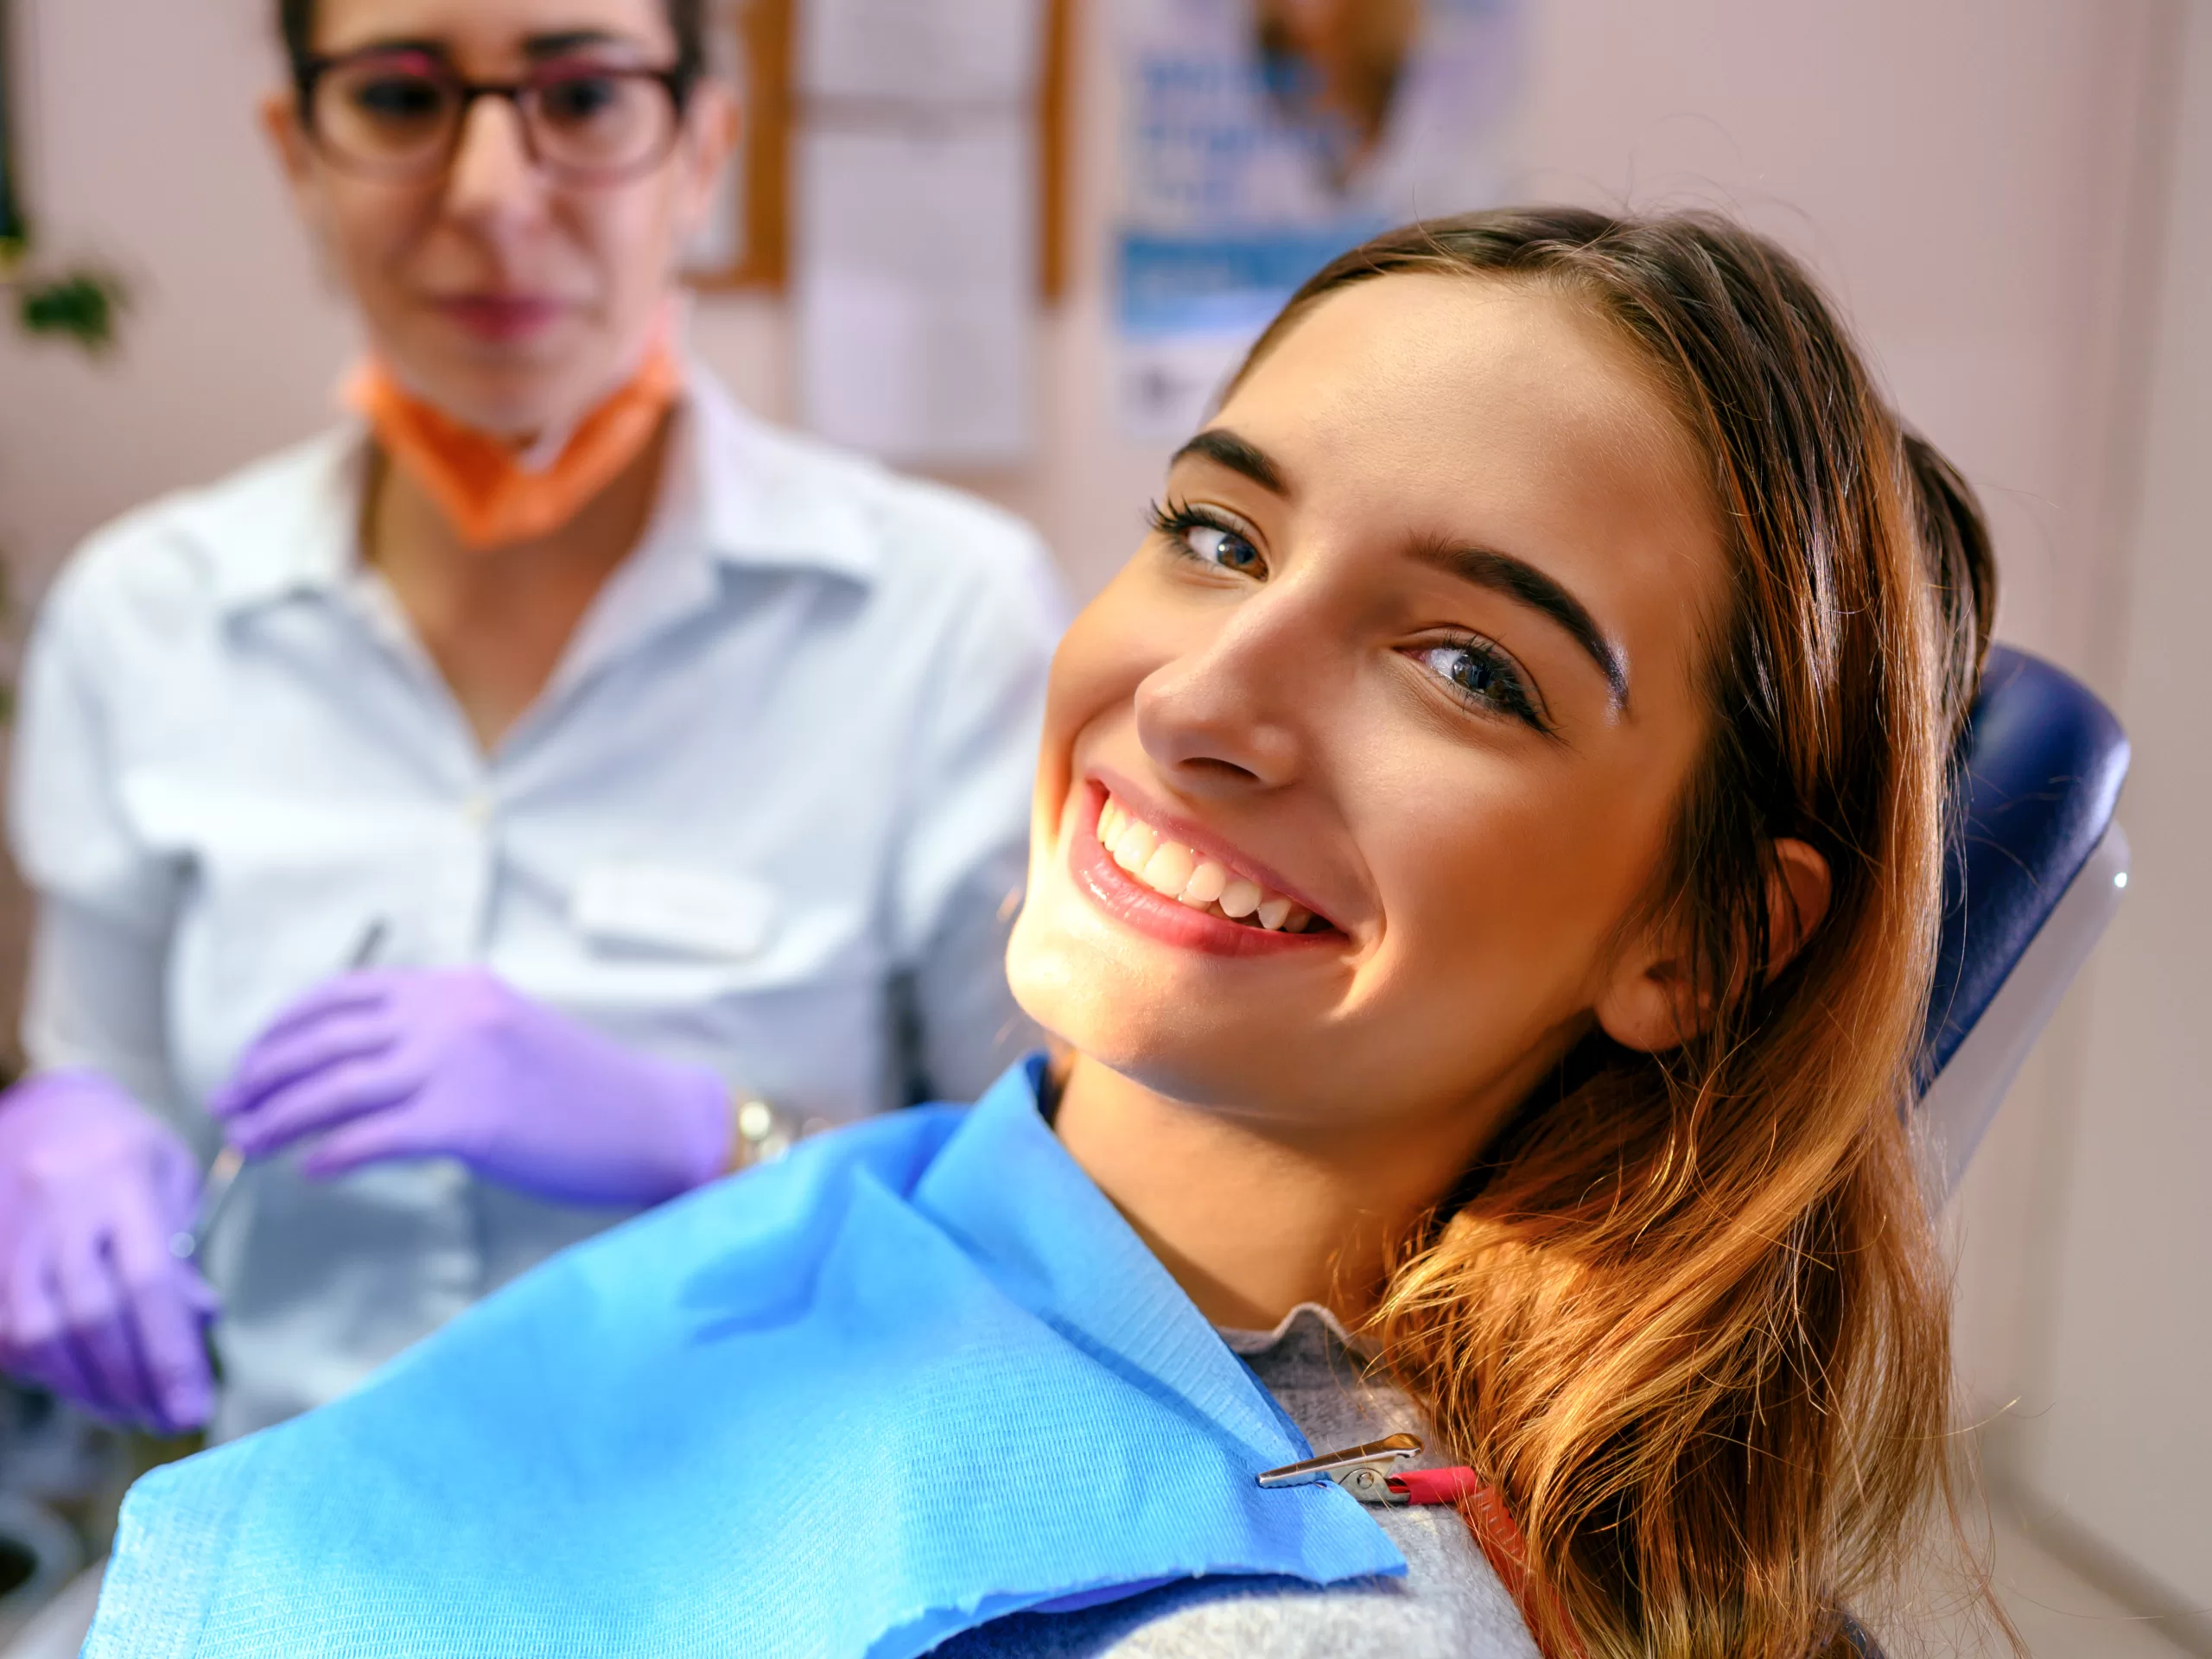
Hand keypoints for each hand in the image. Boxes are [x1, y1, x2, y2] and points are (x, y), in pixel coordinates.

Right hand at [0, 1071, 217, 1433]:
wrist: (38, 1106)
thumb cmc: (120, 1147)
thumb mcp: (170, 1176)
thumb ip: (181, 1250)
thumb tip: (199, 1320)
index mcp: (120, 1177)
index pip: (148, 1281)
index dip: (169, 1353)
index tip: (194, 1407)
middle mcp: (59, 1206)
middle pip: (90, 1316)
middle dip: (131, 1382)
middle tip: (168, 1418)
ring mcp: (11, 1233)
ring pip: (37, 1331)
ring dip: (84, 1387)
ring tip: (127, 1409)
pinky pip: (4, 1330)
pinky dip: (41, 1368)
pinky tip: (77, 1381)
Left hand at [209, 968, 731, 1207]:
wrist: (652, 1120)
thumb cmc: (582, 1089)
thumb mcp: (505, 1033)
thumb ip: (441, 1032)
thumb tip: (362, 1064)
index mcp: (457, 987)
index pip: (342, 995)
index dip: (281, 1029)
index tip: (251, 1063)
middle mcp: (451, 1015)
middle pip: (324, 1039)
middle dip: (262, 1075)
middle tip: (227, 1108)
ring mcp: (460, 1065)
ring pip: (335, 1089)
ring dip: (279, 1118)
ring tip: (249, 1145)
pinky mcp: (470, 1122)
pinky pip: (373, 1138)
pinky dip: (330, 1155)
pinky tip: (312, 1172)